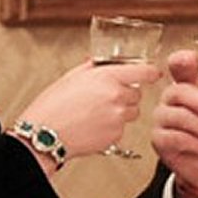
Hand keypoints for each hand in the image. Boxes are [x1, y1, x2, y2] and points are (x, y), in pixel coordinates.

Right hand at [18, 60, 160, 158]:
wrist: (44, 134)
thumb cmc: (53, 106)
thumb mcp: (72, 77)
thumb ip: (93, 67)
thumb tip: (101, 62)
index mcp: (107, 77)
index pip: (144, 71)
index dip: (151, 72)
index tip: (153, 73)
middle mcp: (116, 96)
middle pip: (137, 94)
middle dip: (126, 94)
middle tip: (106, 98)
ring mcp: (118, 118)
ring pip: (131, 112)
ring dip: (121, 111)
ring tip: (97, 113)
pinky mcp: (115, 135)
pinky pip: (122, 128)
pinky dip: (112, 127)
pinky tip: (94, 125)